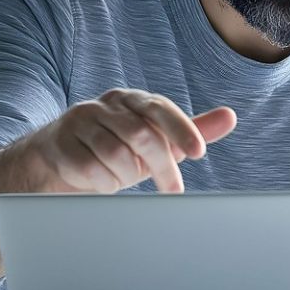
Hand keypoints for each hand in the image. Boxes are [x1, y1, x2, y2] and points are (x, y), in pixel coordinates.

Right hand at [24, 88, 236, 192]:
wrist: (59, 158)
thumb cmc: (119, 149)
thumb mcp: (157, 141)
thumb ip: (192, 130)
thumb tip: (230, 116)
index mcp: (132, 100)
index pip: (160, 108)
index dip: (182, 129)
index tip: (199, 153)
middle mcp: (105, 105)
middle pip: (141, 134)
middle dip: (162, 165)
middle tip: (173, 189)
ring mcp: (79, 121)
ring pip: (116, 154)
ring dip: (129, 176)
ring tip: (127, 180)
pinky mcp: (59, 143)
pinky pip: (90, 169)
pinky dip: (106, 184)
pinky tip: (106, 184)